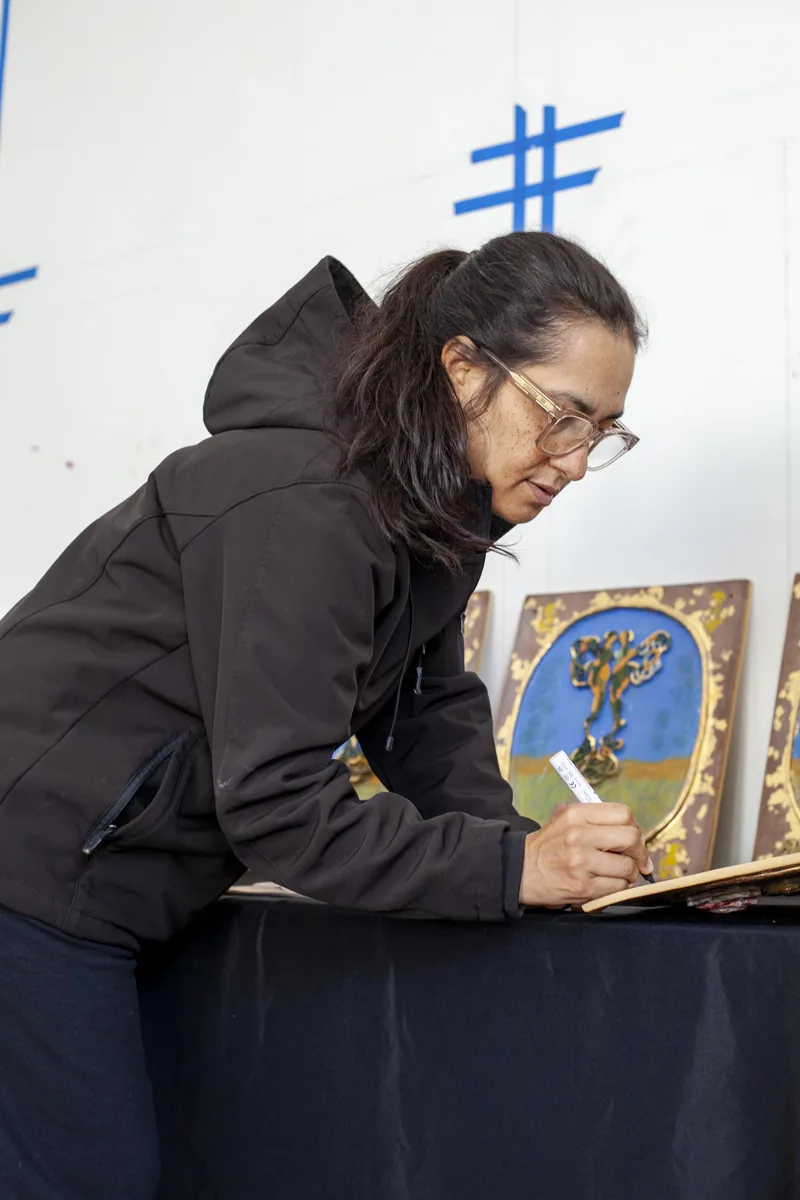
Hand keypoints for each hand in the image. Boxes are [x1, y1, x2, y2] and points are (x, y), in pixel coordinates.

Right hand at [519, 803, 652, 908]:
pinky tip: (606, 885)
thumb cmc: (547, 847)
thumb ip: (595, 820)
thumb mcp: (564, 821)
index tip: (635, 841)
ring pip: (627, 867)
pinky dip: (617, 888)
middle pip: (630, 838)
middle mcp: (579, 835)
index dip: (635, 828)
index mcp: (576, 815)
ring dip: (629, 874)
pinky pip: (616, 888)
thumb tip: (632, 831)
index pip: (623, 814)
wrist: (518, 871)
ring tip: (619, 875)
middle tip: (638, 861)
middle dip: (640, 853)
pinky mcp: (581, 886)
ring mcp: (581, 862)